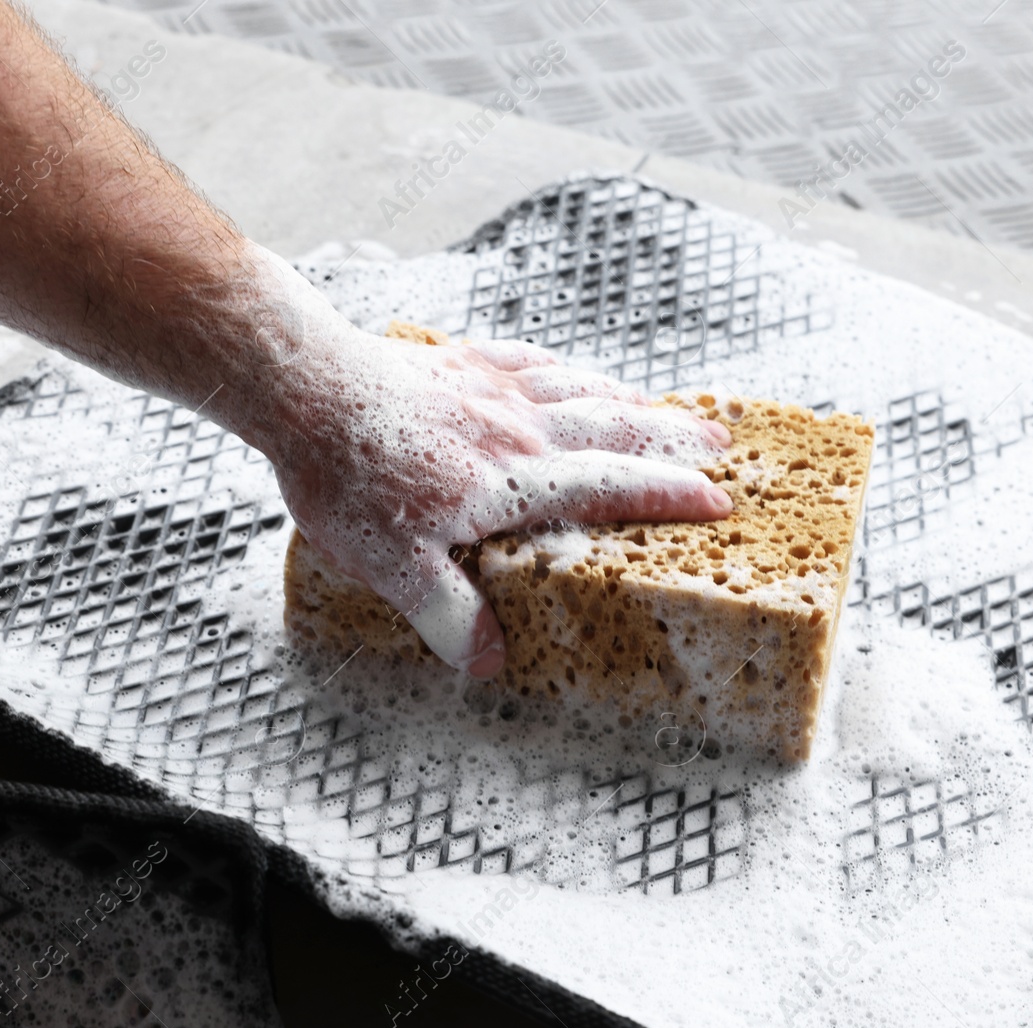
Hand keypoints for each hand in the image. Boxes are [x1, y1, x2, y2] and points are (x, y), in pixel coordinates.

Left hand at [262, 311, 733, 678]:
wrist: (308, 389)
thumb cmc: (349, 476)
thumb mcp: (393, 566)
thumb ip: (449, 615)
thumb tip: (491, 661)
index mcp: (515, 481)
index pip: (610, 486)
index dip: (668, 496)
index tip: (719, 503)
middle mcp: (519, 428)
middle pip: (615, 430)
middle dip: (673, 441)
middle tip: (724, 445)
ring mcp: (492, 389)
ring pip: (584, 392)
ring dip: (635, 402)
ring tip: (673, 410)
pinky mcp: (461, 364)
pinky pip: (534, 361)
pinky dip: (570, 369)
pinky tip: (577, 373)